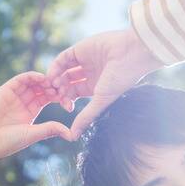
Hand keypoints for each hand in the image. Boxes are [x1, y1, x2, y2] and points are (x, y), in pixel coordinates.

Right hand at [0, 71, 72, 160]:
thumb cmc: (7, 142)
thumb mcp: (33, 134)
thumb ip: (50, 129)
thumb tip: (71, 134)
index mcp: (30, 112)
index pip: (47, 98)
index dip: (58, 97)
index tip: (68, 101)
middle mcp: (22, 102)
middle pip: (41, 88)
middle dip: (53, 87)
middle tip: (63, 88)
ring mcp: (14, 95)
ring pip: (32, 82)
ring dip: (44, 80)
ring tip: (53, 83)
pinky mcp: (5, 90)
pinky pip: (20, 79)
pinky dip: (32, 76)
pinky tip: (42, 78)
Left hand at [46, 28, 163, 138]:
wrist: (131, 53)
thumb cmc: (120, 79)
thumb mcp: (100, 100)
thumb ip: (85, 117)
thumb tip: (73, 137)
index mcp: (94, 86)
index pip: (74, 94)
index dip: (67, 100)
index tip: (68, 106)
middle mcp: (89, 73)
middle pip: (67, 83)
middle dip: (60, 90)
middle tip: (56, 95)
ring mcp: (84, 60)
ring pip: (63, 70)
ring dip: (57, 78)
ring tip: (55, 85)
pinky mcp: (81, 48)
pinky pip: (64, 57)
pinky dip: (56, 66)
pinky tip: (53, 74)